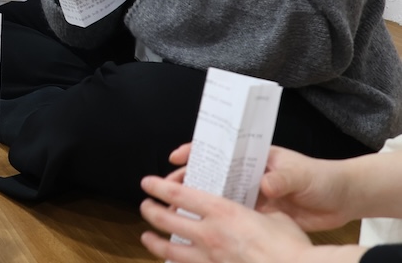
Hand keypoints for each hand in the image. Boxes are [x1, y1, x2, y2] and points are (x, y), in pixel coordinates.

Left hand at [139, 171, 334, 262]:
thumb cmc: (292, 247)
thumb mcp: (276, 217)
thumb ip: (258, 210)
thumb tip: (258, 208)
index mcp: (223, 211)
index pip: (179, 194)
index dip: (158, 187)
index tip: (147, 183)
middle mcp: (210, 234)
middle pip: (166, 220)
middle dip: (150, 211)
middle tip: (145, 207)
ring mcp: (211, 259)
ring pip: (170, 249)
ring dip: (154, 242)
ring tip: (146, 238)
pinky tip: (172, 262)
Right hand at [167, 143, 359, 233]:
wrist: (343, 199)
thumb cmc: (322, 177)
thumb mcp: (300, 174)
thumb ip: (281, 179)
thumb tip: (264, 185)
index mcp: (255, 156)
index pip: (220, 148)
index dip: (196, 151)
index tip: (176, 157)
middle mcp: (250, 173)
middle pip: (213, 172)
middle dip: (189, 178)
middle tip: (167, 187)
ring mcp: (254, 193)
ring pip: (220, 195)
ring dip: (200, 200)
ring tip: (176, 208)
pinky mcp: (261, 214)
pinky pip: (235, 215)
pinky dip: (219, 220)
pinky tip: (203, 226)